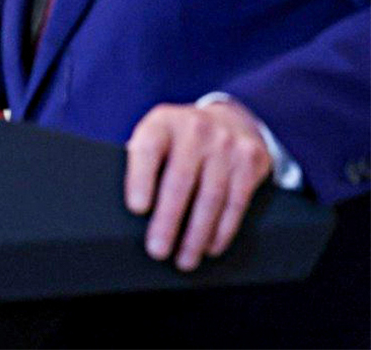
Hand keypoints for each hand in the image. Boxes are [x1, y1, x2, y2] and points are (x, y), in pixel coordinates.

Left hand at [125, 100, 273, 270]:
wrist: (230, 121)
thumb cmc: (178, 141)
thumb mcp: (156, 136)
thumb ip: (142, 162)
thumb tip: (131, 211)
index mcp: (162, 122)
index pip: (147, 150)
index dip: (140, 178)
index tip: (136, 209)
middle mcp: (195, 129)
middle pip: (179, 181)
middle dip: (168, 220)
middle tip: (157, 251)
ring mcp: (225, 144)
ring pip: (211, 197)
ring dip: (196, 235)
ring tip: (183, 261)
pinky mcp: (250, 160)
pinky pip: (236, 202)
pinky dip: (222, 230)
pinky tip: (210, 248)